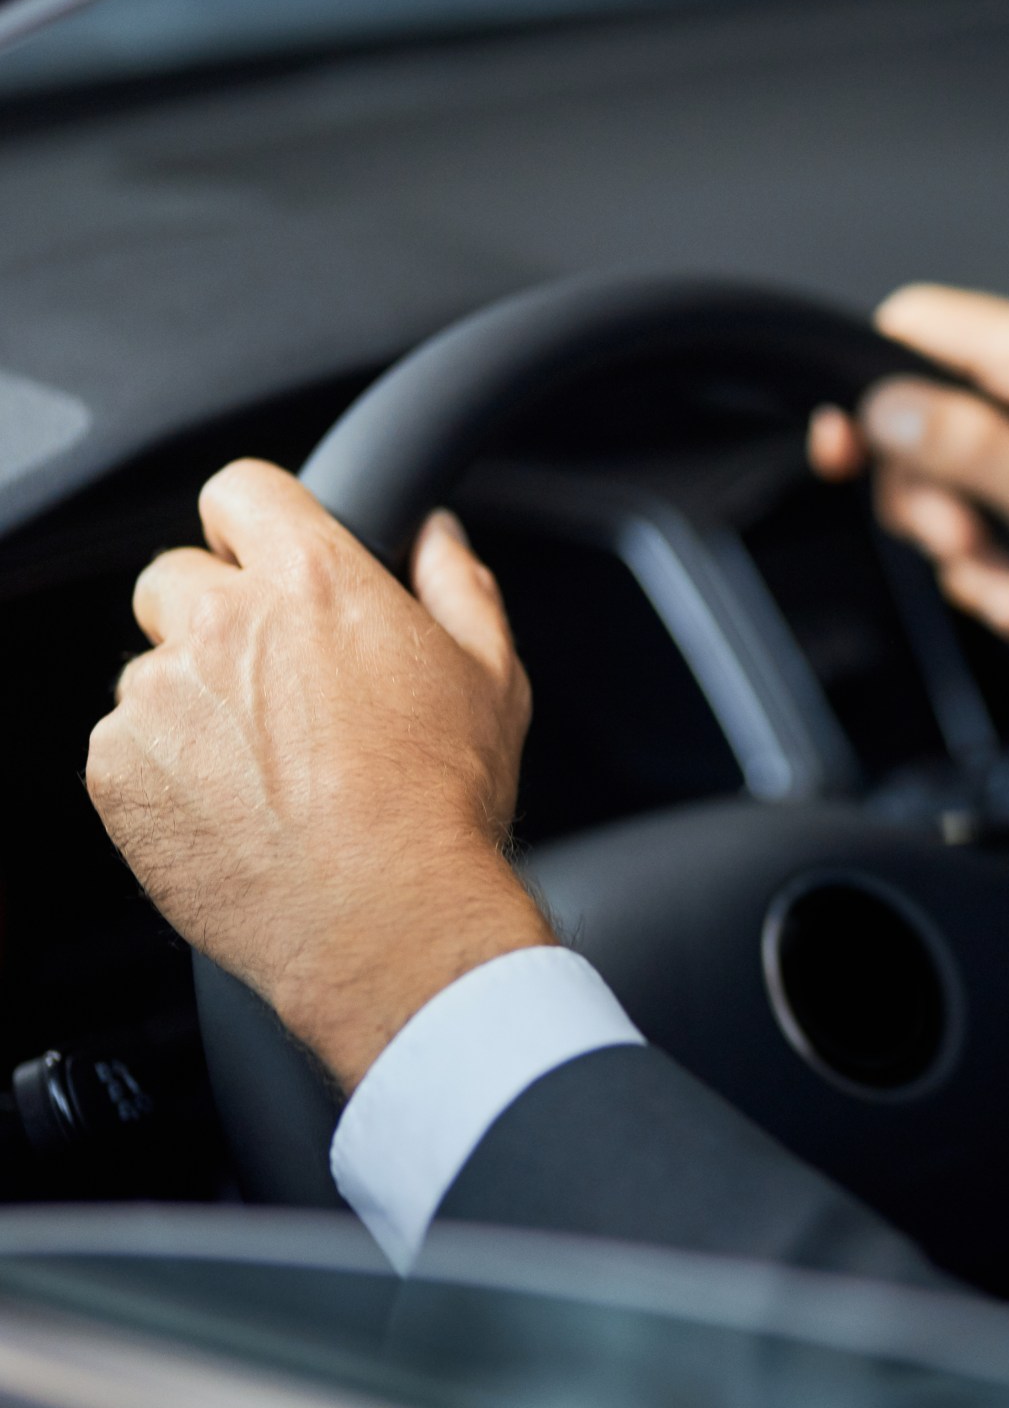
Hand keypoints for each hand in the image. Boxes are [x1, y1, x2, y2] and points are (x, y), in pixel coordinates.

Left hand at [87, 461, 551, 1090]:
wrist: (385, 917)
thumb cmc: (444, 800)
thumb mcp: (492, 676)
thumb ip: (458, 584)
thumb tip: (437, 536)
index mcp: (314, 581)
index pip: (239, 490)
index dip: (256, 524)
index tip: (270, 564)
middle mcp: (220, 624)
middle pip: (175, 578)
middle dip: (216, 619)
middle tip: (279, 689)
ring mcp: (157, 697)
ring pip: (152, 672)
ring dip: (193, 704)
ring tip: (268, 771)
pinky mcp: (117, 769)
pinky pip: (126, 747)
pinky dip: (166, 772)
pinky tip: (237, 810)